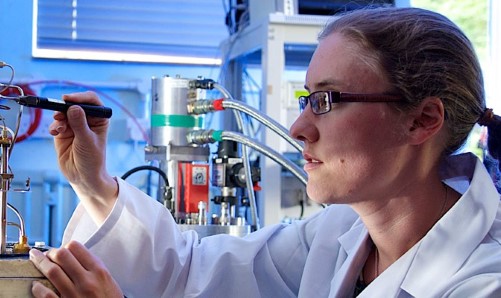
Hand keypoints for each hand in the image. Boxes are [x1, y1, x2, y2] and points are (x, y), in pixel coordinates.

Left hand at [30, 241, 122, 297]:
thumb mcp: (108, 279)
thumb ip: (94, 267)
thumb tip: (76, 256)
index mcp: (99, 271)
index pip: (76, 248)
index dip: (66, 246)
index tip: (63, 249)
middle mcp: (86, 281)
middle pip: (62, 256)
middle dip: (51, 252)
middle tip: (47, 254)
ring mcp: (74, 294)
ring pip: (52, 271)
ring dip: (40, 263)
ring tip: (36, 260)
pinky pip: (47, 294)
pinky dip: (38, 288)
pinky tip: (36, 285)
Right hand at [49, 91, 117, 222]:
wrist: (83, 177)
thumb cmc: (92, 160)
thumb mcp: (87, 141)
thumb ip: (79, 124)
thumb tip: (73, 107)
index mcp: (99, 119)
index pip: (91, 101)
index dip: (80, 97)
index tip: (69, 99)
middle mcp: (87, 120)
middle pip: (75, 104)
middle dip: (65, 107)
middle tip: (59, 113)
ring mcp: (74, 125)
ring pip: (63, 113)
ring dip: (58, 118)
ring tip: (59, 128)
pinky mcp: (63, 132)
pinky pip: (56, 123)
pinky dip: (54, 126)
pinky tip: (55, 133)